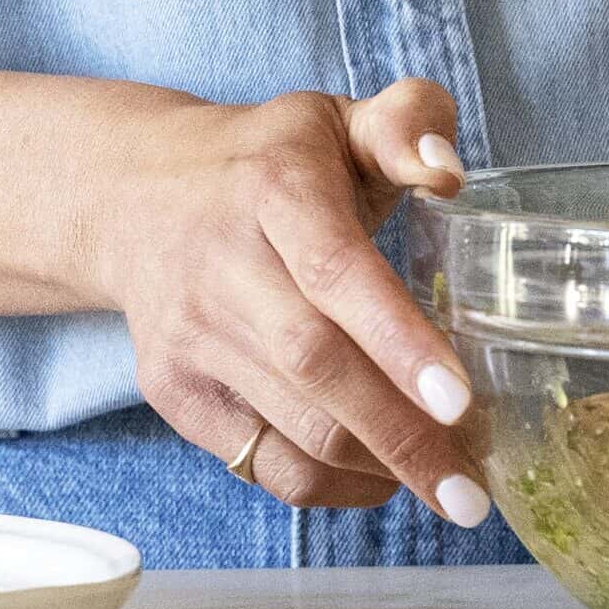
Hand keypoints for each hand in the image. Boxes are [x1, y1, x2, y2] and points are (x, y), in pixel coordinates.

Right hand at [70, 77, 488, 519]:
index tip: (460, 401)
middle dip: (403, 437)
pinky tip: (383, 476)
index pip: (335, 272)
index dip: (399, 340)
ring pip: (293, 428)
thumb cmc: (269, 162)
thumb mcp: (338, 119)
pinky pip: (260, 463)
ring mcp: (190, 337)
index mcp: (274, 189)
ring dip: (378, 468)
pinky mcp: (172, 392)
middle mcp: (221, 266)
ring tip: (450, 483)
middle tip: (475, 489)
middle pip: (316, 367)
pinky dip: (330, 486)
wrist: (134, 196)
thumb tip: (449, 174)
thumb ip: (408, 123)